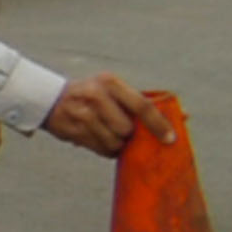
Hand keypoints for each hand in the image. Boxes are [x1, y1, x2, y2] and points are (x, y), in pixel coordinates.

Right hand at [43, 74, 160, 155]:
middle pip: (127, 129)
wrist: (49, 98)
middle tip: (123, 128)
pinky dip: (106, 148)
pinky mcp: (74, 131)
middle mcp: (95, 97)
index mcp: (110, 82)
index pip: (141, 106)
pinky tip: (100, 138)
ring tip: (108, 132)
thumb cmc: (91, 93)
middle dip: (129, 133)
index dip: (158, 124)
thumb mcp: (113, 88)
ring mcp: (82, 115)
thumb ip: (142, 101)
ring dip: (117, 143)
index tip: (170, 138)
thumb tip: (183, 116)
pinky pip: (102, 150)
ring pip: (115, 142)